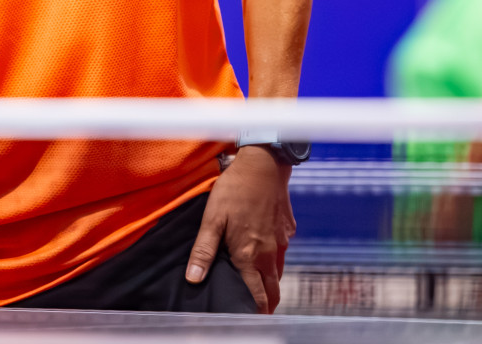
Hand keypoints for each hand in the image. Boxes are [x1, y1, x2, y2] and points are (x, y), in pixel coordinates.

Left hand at [186, 145, 295, 312]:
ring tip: (258, 286)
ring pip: (279, 272)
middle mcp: (270, 253)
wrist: (264, 164)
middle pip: (273, 289)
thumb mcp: (212, 218)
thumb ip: (203, 250)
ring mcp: (282, 241)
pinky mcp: (287, 228)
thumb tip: (194, 279)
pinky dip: (274, 260)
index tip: (248, 318)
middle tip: (255, 309)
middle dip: (266, 302)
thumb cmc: (235, 190)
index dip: (255, 310)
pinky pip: (282, 252)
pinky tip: (263, 252)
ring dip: (270, 282)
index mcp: (250, 255)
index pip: (257, 294)